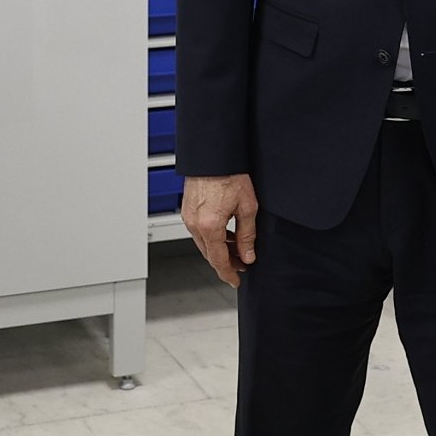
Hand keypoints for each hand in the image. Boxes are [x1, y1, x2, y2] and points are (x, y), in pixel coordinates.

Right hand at [182, 173, 259, 287]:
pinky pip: (199, 231)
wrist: (213, 155)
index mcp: (210, 226)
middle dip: (225, 262)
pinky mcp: (187, 209)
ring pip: (203, 243)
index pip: (218, 260)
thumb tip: (248, 255)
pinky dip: (212, 237)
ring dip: (219, 249)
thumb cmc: (229, 174)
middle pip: (209, 254)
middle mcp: (195, 223)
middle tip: (242, 263)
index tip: (235, 281)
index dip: (228, 273)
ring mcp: (189, 216)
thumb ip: (247, 235)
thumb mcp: (247, 207)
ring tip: (236, 247)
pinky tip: (225, 232)